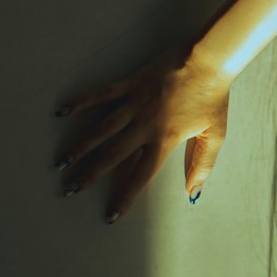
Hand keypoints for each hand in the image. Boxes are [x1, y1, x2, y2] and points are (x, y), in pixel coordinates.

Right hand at [53, 46, 229, 221]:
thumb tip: (193, 193)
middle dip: (90, 174)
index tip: (111, 214)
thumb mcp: (215, 135)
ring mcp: (135, 103)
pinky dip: (81, 102)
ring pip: (101, 129)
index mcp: (165, 140)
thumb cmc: (214, 98)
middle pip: (113, 155)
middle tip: (71, 189)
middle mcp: (145, 125)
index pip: (141, 175)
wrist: (209, 61)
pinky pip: (101, 94)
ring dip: (80, 146)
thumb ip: (202, 166)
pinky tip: (62, 111)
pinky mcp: (131, 84)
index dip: (125, 197)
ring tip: (62, 161)